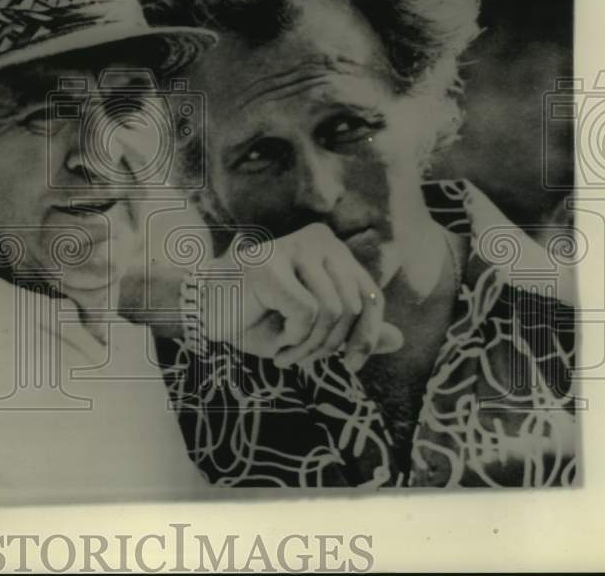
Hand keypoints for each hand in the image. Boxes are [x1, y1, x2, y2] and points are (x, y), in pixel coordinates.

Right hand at [200, 223, 403, 371]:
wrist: (205, 313)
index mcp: (332, 249)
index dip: (368, 335)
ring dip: (310, 346)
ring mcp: (293, 248)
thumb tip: (400, 340)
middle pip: (353, 306)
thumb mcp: (312, 329)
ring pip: (331, 312)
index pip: (370, 295)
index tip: (351, 365)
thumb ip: (353, 331)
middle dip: (331, 345)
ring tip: (287, 354)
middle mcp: (318, 240)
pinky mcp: (270, 265)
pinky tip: (276, 344)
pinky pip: (306, 312)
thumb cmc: (256, 318)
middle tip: (301, 359)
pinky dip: (294, 338)